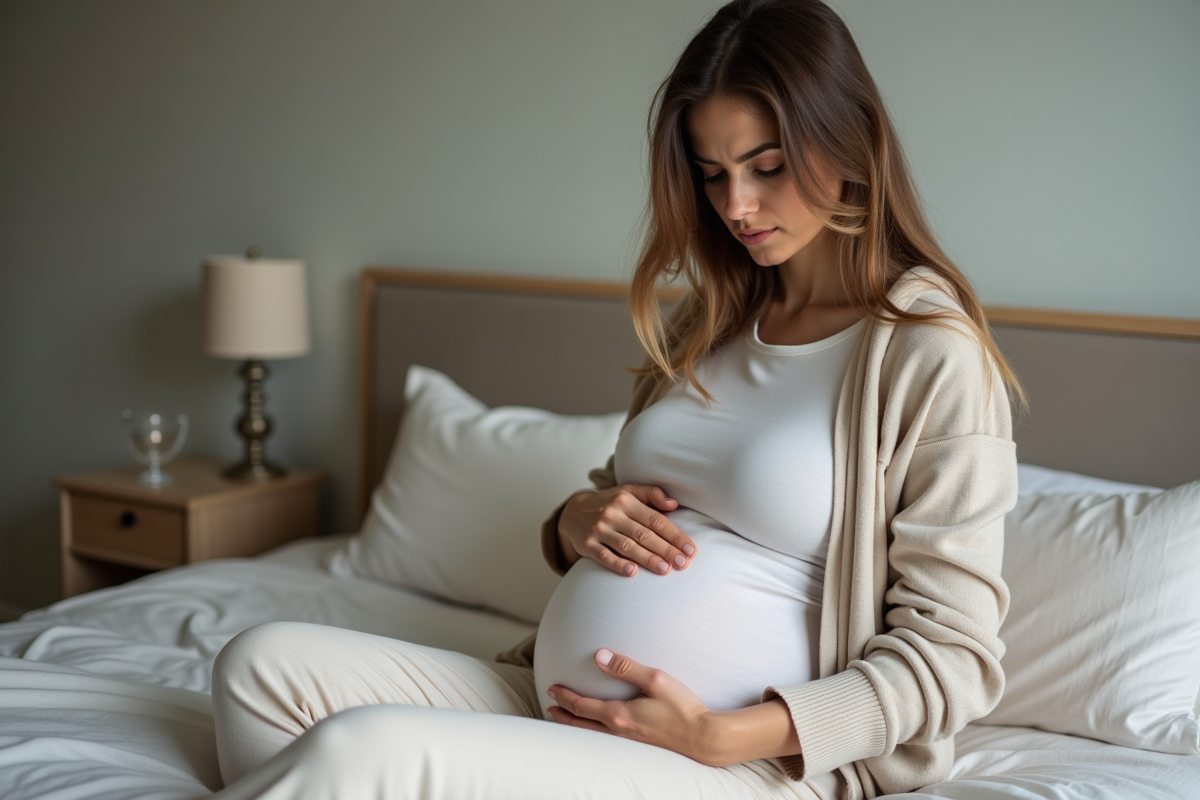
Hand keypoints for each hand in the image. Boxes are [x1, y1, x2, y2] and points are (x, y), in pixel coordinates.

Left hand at [545, 649, 718, 764]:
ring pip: (590, 736)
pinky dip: (590, 733)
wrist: (702, 738)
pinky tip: (594, 729)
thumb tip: (599, 656)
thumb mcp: (655, 679)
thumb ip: (626, 667)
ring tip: (563, 718)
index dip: (564, 697)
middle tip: (549, 705)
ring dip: (573, 726)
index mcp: (619, 714)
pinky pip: (604, 740)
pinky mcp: (637, 747)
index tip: (552, 688)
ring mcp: (627, 743)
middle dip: (562, 714)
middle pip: (580, 725)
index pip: (581, 706)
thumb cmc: (682, 707)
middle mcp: (618, 731)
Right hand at [558, 485, 695, 576]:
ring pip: (627, 546)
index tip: (690, 549)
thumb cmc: (609, 503)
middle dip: (666, 550)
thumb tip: (673, 504)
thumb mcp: (628, 491)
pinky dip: (618, 564)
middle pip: (644, 535)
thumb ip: (652, 494)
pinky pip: (604, 556)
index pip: (656, 520)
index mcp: (626, 500)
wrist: (572, 512)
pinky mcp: (587, 544)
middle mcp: (612, 514)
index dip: (675, 535)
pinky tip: (632, 572)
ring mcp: (599, 530)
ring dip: (647, 559)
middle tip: (683, 563)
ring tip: (665, 570)